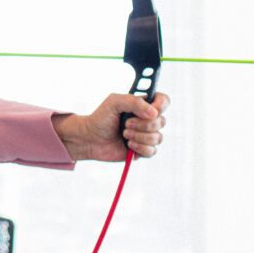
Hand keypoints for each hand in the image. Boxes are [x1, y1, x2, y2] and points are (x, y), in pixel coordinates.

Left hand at [52, 92, 169, 161]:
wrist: (89, 138)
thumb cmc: (100, 118)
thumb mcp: (114, 102)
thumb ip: (134, 102)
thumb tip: (154, 113)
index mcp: (143, 106)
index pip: (164, 101)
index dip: (161, 106)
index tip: (150, 111)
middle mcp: (147, 120)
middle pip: (162, 121)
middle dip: (143, 124)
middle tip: (126, 124)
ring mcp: (146, 135)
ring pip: (158, 137)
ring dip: (139, 136)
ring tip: (124, 134)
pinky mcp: (142, 150)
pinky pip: (152, 151)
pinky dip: (140, 148)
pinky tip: (128, 145)